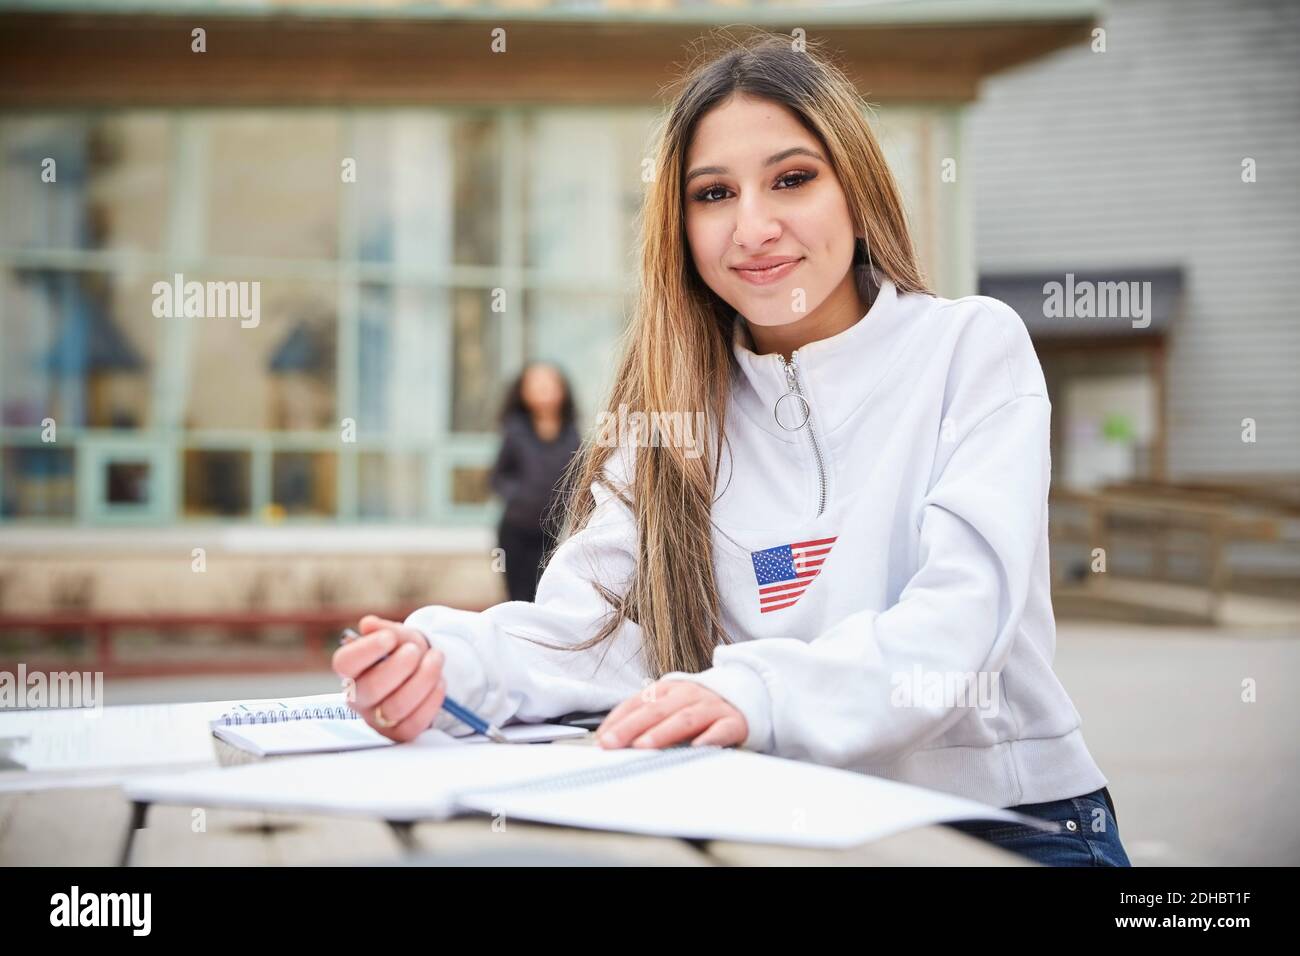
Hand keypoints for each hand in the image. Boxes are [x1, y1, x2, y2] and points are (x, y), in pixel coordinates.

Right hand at [331, 614, 446, 742]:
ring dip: (422, 680)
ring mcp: (376, 718)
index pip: (344, 663)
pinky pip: (413, 724)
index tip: (390, 637)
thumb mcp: (400, 636)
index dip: (366, 650)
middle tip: (416, 650)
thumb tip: (367, 624)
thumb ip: (385, 630)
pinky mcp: (398, 733)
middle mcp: (358, 696)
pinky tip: (440, 683)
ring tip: (436, 658)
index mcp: (351, 670)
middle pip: (370, 688)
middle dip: (399, 666)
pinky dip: (431, 701)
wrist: (425, 671)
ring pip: (395, 707)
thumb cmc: (406, 651)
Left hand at [595, 680, 747, 749]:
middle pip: (656, 710)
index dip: (618, 720)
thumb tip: (610, 740)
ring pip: (685, 718)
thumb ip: (645, 718)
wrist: (745, 695)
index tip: (601, 739)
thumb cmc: (698, 706)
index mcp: (668, 689)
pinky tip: (698, 747)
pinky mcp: (734, 721)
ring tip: (644, 746)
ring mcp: (711, 707)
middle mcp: (688, 694)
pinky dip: (710, 738)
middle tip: (612, 744)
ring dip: (663, 732)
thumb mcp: (670, 705)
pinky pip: (721, 730)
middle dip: (631, 727)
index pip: (637, 703)